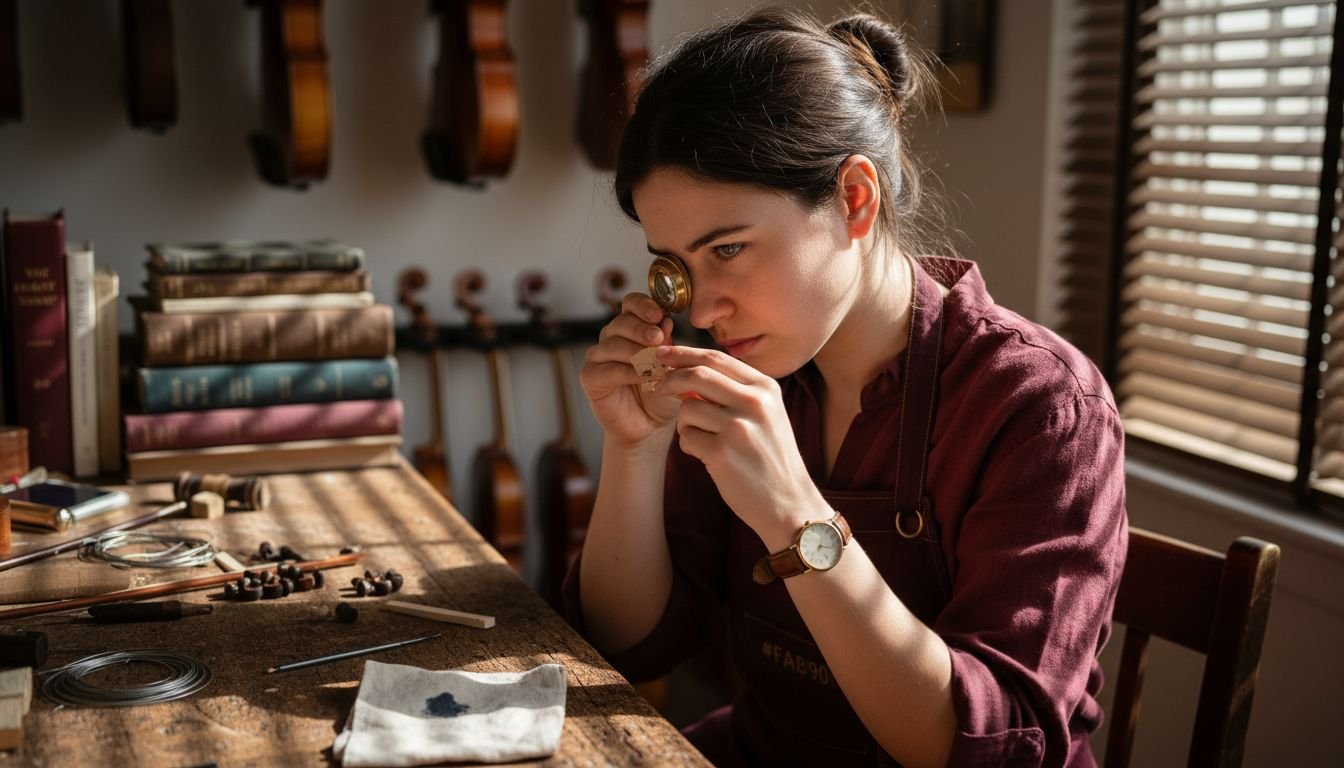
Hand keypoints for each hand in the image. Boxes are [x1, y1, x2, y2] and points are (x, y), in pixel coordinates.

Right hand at [579, 293, 678, 446]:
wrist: (650, 426)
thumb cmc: (661, 393)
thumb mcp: (671, 366)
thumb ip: (667, 343)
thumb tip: (666, 319)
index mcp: (631, 329)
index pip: (630, 304)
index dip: (642, 305)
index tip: (659, 314)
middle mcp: (611, 339)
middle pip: (620, 322)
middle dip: (641, 329)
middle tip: (658, 338)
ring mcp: (598, 357)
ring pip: (612, 345)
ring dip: (636, 353)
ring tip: (655, 365)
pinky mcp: (590, 378)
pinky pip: (606, 369)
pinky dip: (626, 372)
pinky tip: (643, 378)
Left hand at [653, 345, 823, 546]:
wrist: (789, 503)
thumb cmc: (770, 458)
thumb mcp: (765, 415)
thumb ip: (733, 392)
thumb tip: (686, 372)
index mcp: (765, 388)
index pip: (716, 358)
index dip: (683, 353)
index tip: (662, 353)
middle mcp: (754, 402)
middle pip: (697, 374)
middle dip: (670, 378)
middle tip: (657, 387)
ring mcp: (738, 426)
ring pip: (687, 407)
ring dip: (685, 423)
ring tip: (704, 440)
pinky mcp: (722, 452)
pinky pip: (686, 437)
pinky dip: (690, 446)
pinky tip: (709, 458)